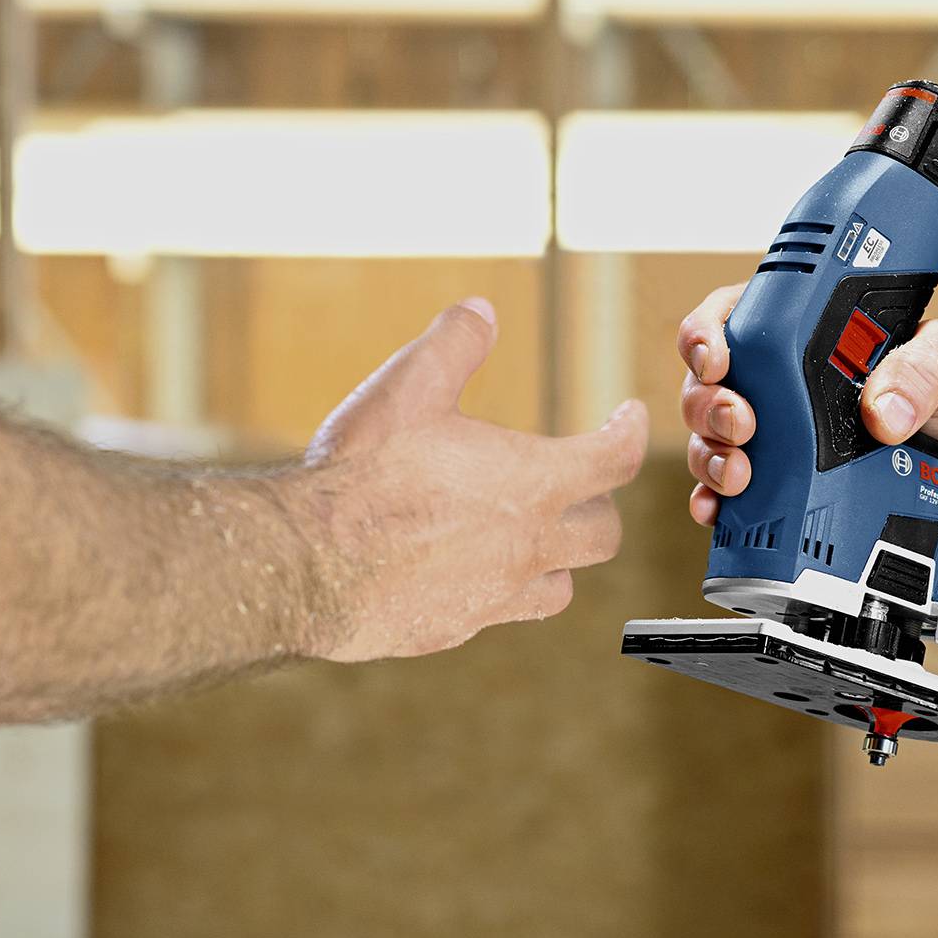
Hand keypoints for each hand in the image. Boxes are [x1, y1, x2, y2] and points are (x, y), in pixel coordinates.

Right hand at [295, 297, 646, 662]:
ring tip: (533, 536)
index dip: (627, 433)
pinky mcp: (455, 628)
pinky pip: (500, 614)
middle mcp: (527, 546)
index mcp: (532, 483)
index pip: (613, 460)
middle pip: (602, 534)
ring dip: (557, 559)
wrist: (310, 561)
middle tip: (581, 485)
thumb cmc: (363, 472)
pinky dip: (499, 591)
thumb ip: (455, 344)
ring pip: (560, 587)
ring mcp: (494, 596)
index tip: (626, 419)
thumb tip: (481, 310)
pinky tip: (468, 571)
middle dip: (597, 504)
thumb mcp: (409, 386)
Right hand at [675, 282, 937, 526]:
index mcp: (802, 333)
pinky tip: (719, 511)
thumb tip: (881, 412)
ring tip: (738, 475)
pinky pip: (725, 494)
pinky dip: (713, 503)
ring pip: (708, 440)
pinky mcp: (778, 486)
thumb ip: (922, 367)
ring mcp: (772, 438)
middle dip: (707, 405)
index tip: (718, 359)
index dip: (706, 334)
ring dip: (710, 458)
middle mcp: (775, 384)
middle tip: (740, 423)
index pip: (733, 317)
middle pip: (706, 384)